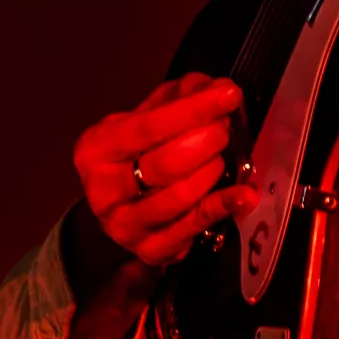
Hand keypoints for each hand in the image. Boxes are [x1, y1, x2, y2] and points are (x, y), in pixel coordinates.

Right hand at [73, 74, 258, 268]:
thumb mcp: (149, 113)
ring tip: (224, 155)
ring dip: (213, 171)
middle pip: (166, 163)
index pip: (149, 126)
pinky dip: (223, 206)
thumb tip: (218, 88)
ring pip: (181, 197)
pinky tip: (243, 192)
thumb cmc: (137, 151)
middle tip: (225, 127)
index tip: (228, 95)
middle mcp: (103, 191)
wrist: (120, 202)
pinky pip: (194, 226)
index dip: (193, 109)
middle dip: (207, 140)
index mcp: (96, 149)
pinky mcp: (151, 250)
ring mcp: (125, 225)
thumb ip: (182, 95)